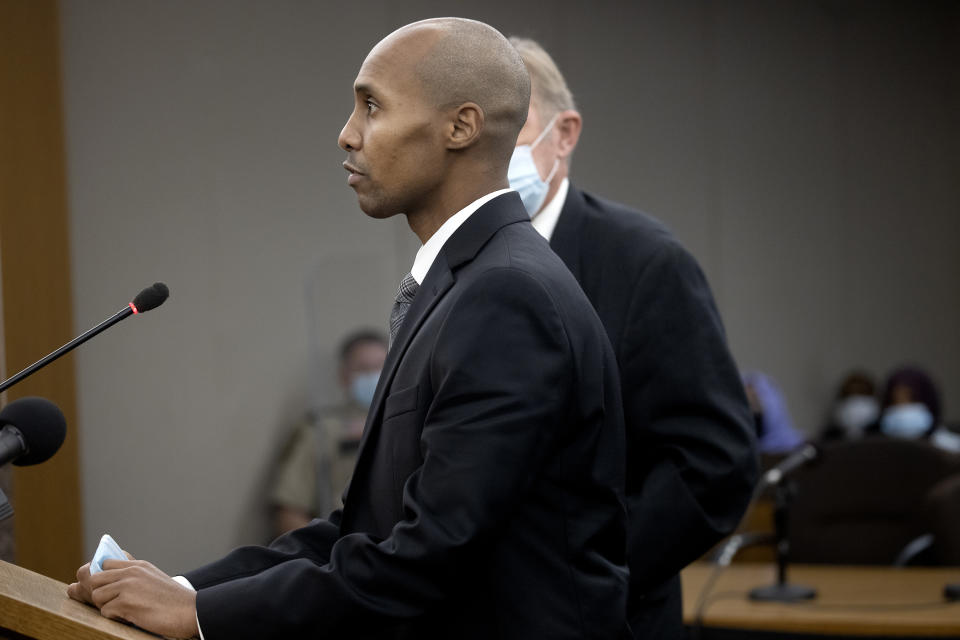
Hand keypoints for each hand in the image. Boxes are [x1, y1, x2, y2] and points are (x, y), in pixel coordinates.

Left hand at [68, 558, 198, 638]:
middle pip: (95, 579)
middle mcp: (131, 572)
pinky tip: (131, 617)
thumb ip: (135, 575)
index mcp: (138, 565)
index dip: (103, 578)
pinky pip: (105, 611)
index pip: (105, 563)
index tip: (110, 590)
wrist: (190, 611)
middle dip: (101, 593)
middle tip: (113, 604)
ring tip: (123, 611)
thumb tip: (114, 580)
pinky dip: (115, 618)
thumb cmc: (173, 600)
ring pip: (97, 595)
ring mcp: (128, 586)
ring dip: (106, 607)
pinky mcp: (126, 603)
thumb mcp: (154, 578)